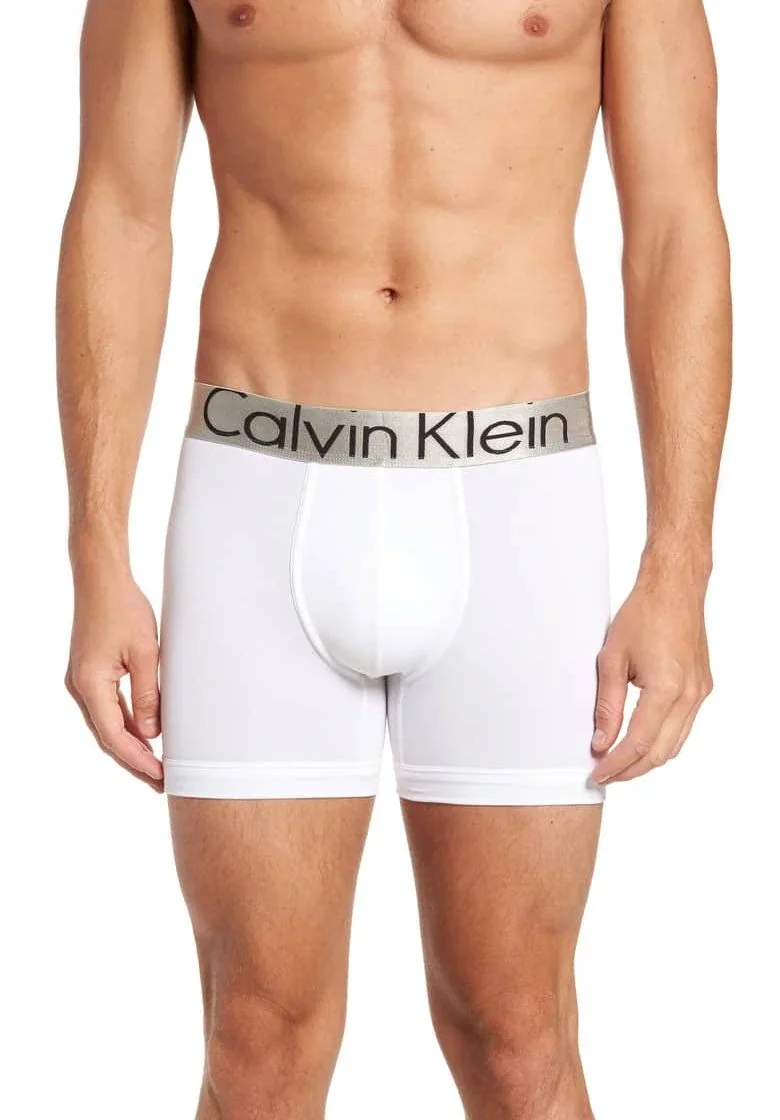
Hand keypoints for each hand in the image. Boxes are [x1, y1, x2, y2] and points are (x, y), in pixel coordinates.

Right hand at [66, 568, 163, 789]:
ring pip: (107, 724)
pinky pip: (108, 707)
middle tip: (160, 782)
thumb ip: (149, 694)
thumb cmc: (124, 608)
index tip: (160, 776)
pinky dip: (126, 724)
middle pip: (108, 736)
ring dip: (131, 744)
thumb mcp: (146, 653)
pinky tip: (145, 735)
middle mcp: (80, 686)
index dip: (138, 759)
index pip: (115, 736)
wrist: (101, 579)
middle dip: (134, 761)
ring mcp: (83, 680)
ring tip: (156, 765)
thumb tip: (153, 732)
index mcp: (90, 684)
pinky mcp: (90, 673)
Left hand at [591, 564, 712, 784]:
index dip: (615, 764)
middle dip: (630, 769)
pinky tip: (640, 741)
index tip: (596, 773)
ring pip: (674, 744)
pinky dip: (661, 741)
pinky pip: (683, 727)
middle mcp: (690, 695)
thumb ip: (607, 706)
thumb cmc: (643, 614)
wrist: (674, 588)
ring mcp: (700, 693)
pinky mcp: (702, 687)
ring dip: (646, 759)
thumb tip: (601, 742)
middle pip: (660, 752)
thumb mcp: (611, 659)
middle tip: (603, 775)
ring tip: (617, 763)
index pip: (638, 743)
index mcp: (667, 689)